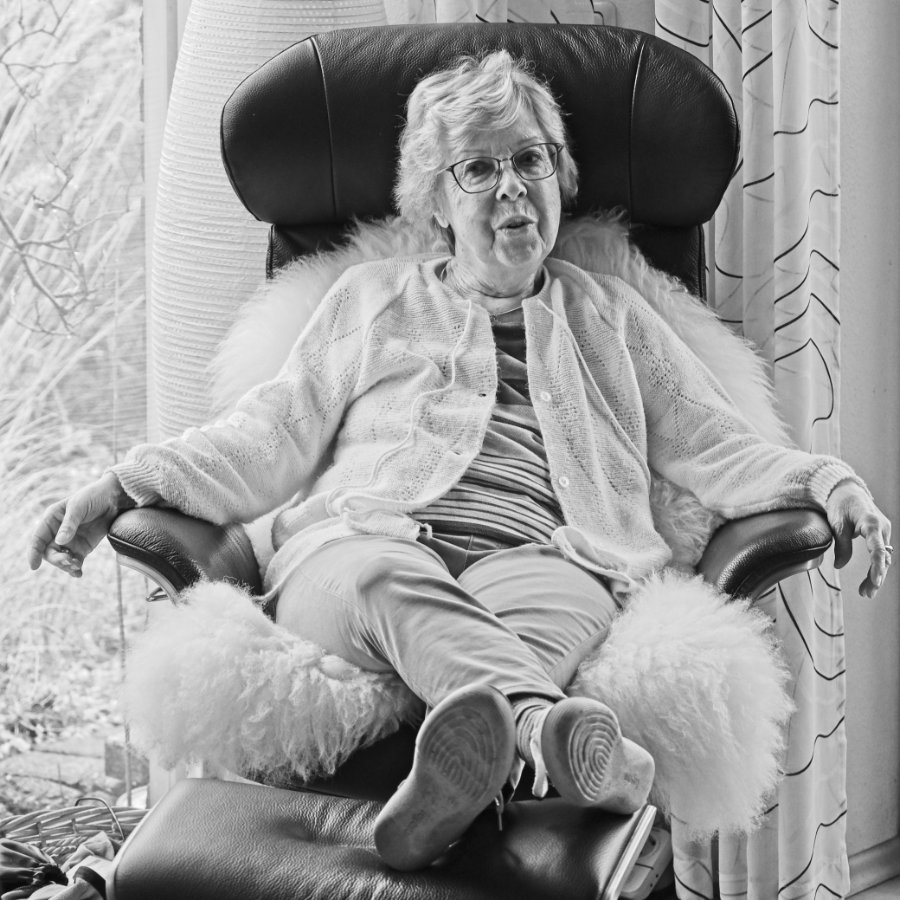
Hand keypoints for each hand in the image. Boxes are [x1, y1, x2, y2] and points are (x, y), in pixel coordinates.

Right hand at [28, 472, 133, 576]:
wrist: (114, 499)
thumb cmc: (93, 497)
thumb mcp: (79, 507)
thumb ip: (69, 524)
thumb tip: (59, 541)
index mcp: (51, 520)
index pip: (38, 538)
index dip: (33, 552)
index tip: (34, 566)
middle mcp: (57, 532)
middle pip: (49, 552)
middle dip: (56, 559)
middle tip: (68, 561)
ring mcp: (70, 541)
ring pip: (62, 559)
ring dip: (66, 565)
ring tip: (77, 566)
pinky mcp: (83, 547)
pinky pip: (76, 561)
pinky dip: (76, 568)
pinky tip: (78, 573)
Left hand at [826, 479, 891, 597]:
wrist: (847, 491)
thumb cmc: (841, 505)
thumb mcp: (836, 524)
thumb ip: (840, 544)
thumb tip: (839, 565)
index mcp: (872, 523)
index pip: (877, 549)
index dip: (877, 566)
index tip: (875, 581)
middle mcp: (883, 528)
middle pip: (883, 557)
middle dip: (876, 577)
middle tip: (866, 594)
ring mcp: (884, 532)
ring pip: (884, 558)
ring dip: (876, 575)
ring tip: (865, 592)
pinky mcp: (881, 536)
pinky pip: (881, 555)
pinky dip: (876, 568)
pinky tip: (869, 581)